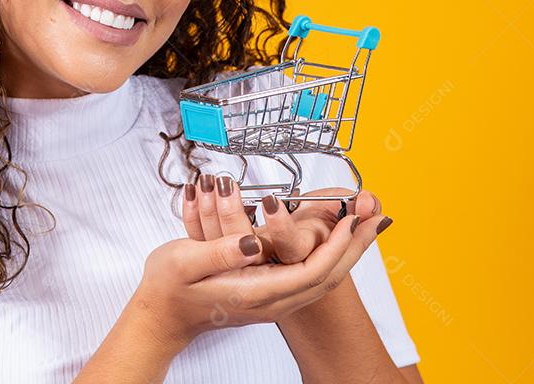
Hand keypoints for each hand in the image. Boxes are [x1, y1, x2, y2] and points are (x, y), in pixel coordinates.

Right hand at [135, 198, 376, 347]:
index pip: (311, 272)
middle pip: (328, 278)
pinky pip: (309, 277)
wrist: (160, 317)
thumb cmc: (168, 288)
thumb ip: (221, 251)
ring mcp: (271, 300)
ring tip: (363, 223)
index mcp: (255, 292)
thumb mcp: (185, 262)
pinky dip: (329, 256)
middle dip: (354, 246)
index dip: (335, 246)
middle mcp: (270, 301)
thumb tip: (254, 239)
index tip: (351, 219)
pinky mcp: (268, 293)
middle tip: (373, 215)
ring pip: (322, 279)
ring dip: (346, 251)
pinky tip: (335, 239)